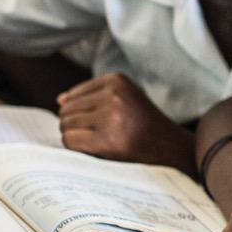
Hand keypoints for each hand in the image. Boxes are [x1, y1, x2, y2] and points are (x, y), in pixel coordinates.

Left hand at [57, 72, 183, 162]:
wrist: (172, 149)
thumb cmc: (144, 126)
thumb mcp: (126, 99)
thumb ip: (94, 96)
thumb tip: (59, 101)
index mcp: (117, 81)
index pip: (75, 95)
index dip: (79, 113)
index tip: (98, 124)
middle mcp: (113, 96)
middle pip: (67, 110)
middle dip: (74, 125)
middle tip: (94, 136)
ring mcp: (110, 118)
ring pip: (66, 125)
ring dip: (75, 137)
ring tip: (96, 142)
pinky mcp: (107, 141)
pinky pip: (70, 141)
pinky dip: (76, 148)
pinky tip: (93, 150)